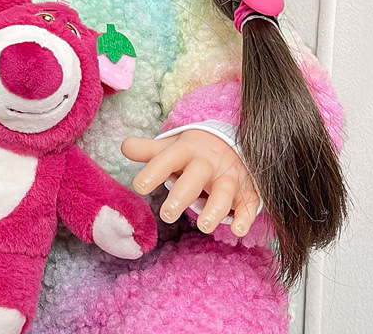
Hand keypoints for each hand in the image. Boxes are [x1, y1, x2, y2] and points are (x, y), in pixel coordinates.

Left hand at [120, 129, 260, 237]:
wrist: (237, 141)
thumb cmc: (197, 150)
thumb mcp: (174, 147)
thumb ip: (150, 151)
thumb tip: (124, 147)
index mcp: (188, 149)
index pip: (168, 158)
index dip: (154, 171)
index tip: (139, 186)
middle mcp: (209, 162)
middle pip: (196, 175)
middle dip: (182, 194)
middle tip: (167, 215)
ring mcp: (230, 176)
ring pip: (225, 191)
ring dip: (215, 208)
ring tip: (203, 226)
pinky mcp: (248, 190)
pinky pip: (249, 203)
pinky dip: (245, 216)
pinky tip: (237, 230)